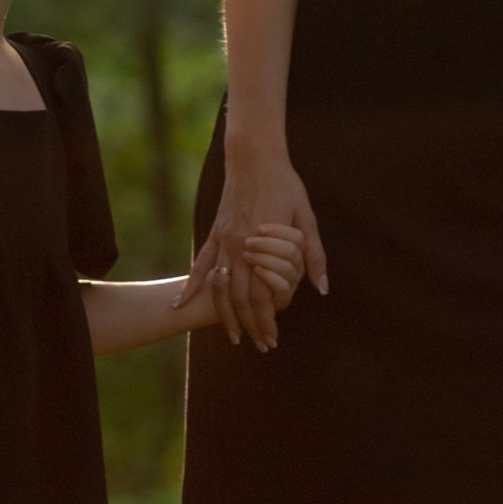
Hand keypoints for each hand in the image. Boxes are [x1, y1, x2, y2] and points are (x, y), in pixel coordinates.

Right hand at [183, 150, 328, 350]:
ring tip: (233, 336)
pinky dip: (191, 286)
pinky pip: (201, 265)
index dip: (267, 320)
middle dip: (249, 325)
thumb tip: (322, 288)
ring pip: (220, 287)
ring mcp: (223, 241)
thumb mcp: (306, 217)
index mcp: (262, 246)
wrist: (254, 157)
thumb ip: (313, 254)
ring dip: (225, 315)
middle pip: (241, 298)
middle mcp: (238, 247)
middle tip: (258, 346)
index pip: (263, 295)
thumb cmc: (285, 185)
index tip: (272, 339)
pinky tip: (180, 303)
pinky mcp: (215, 234)